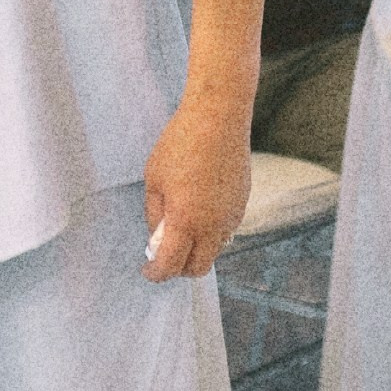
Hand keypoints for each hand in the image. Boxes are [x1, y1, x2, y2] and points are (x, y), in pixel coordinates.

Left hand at [143, 101, 251, 281]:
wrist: (219, 117)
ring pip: (215, 250)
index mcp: (186, 221)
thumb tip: (157, 237)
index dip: (156, 273)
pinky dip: (211, 231)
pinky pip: (226, 230)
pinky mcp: (242, 203)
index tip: (148, 270)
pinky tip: (200, 209)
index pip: (170, 266)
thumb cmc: (182, 143)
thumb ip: (155, 215)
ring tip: (181, 225)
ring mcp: (232, 216)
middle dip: (179, 268)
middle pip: (198, 268)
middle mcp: (213, 225)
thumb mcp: (154, 180)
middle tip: (163, 253)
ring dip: (198, 249)